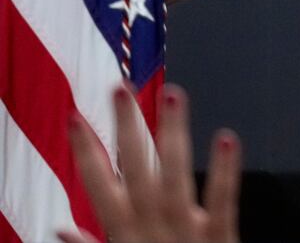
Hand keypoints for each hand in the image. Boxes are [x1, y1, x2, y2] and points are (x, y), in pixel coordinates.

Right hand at [62, 84, 240, 242]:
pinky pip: (223, 201)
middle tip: (120, 87)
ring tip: (174, 94)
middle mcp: (151, 229)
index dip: (86, 151)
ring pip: (177, 175)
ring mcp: (186, 232)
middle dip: (126, 128)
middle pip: (136, 170)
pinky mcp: (219, 238)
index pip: (98, 186)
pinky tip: (225, 136)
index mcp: (123, 236)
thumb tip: (59, 230)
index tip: (75, 117)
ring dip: (173, 134)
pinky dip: (225, 170)